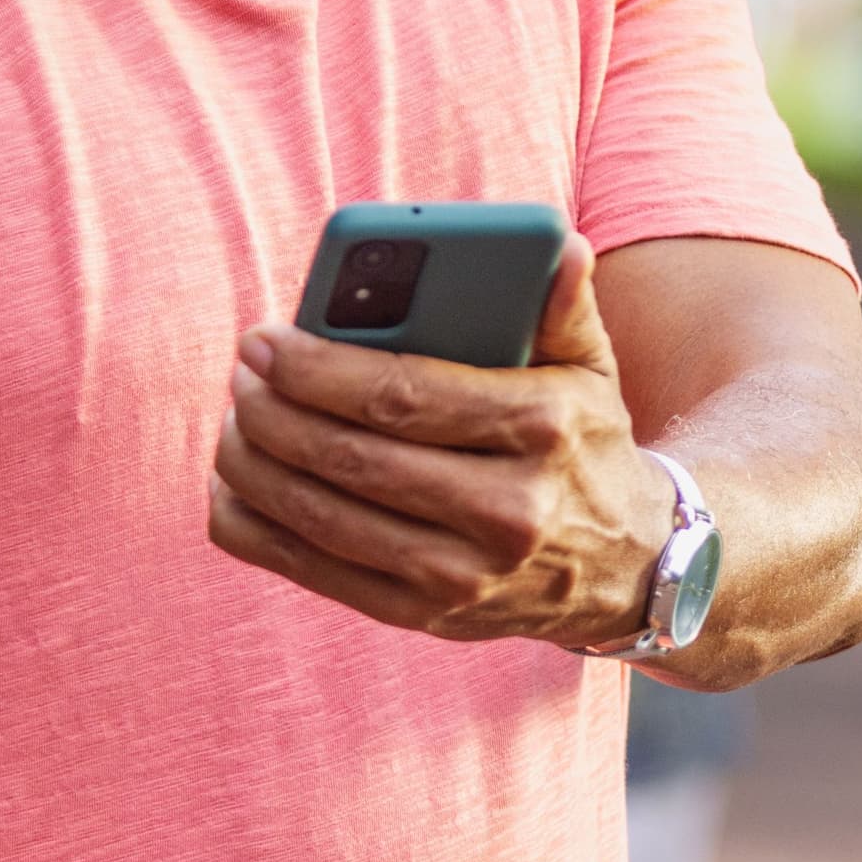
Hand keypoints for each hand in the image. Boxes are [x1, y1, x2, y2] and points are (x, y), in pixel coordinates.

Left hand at [208, 236, 675, 647]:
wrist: (626, 565)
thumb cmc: (584, 442)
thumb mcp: (591, 368)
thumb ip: (563, 305)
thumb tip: (561, 244)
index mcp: (542, 429)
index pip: (404, 396)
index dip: (318, 368)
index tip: (264, 340)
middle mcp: (507, 511)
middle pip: (353, 457)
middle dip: (274, 411)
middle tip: (240, 372)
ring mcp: (464, 575)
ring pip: (324, 518)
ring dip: (256, 465)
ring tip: (235, 419)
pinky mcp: (428, 617)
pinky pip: (316, 573)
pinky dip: (260, 530)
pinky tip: (235, 487)